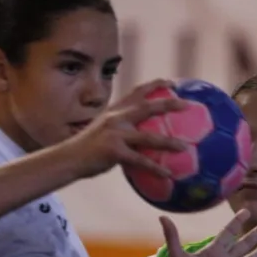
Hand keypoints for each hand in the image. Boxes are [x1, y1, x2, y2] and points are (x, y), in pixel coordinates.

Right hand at [62, 79, 188, 178]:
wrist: (68, 159)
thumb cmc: (87, 148)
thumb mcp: (103, 130)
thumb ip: (121, 128)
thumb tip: (139, 135)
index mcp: (115, 111)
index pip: (137, 92)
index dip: (155, 85)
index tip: (171, 81)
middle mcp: (116, 118)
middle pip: (148, 106)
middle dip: (169, 104)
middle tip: (188, 105)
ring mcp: (115, 134)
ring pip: (148, 136)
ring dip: (169, 142)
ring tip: (185, 147)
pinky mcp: (114, 151)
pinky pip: (140, 160)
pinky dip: (155, 168)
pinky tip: (168, 174)